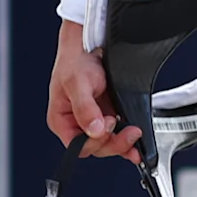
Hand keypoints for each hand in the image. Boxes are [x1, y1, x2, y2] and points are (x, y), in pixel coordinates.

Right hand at [46, 19, 141, 160]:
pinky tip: (135, 141)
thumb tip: (94, 129)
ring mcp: (92, 122)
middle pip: (95, 147)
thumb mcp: (77, 84)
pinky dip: (126, 138)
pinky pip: (116, 134)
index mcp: (61, 121)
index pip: (78, 145)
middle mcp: (75, 124)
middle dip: (113, 143)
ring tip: (135, 135)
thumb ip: (85, 108)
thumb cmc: (75, 63)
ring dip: (122, 142)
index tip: (109, 126)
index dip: (95, 141)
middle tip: (130, 132)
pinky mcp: (106, 117)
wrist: (87, 49)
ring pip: (107, 143)